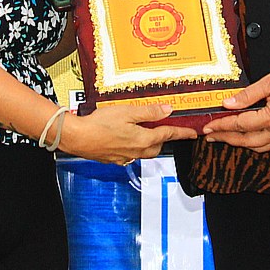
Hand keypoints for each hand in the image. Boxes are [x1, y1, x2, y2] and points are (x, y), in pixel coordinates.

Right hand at [59, 101, 197, 164]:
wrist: (77, 137)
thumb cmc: (99, 124)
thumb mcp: (128, 112)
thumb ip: (149, 112)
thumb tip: (167, 110)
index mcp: (143, 139)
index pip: (168, 135)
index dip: (182, 133)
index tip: (192, 134)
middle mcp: (136, 151)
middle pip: (157, 146)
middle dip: (164, 138)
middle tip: (166, 129)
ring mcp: (124, 157)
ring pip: (144, 152)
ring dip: (149, 144)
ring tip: (145, 132)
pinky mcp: (114, 159)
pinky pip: (130, 155)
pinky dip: (134, 148)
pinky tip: (126, 140)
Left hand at [203, 62, 269, 153]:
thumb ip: (248, 95)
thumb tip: (229, 103)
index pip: (241, 124)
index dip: (222, 125)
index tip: (209, 126)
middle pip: (246, 140)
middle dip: (226, 138)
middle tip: (210, 135)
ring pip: (257, 146)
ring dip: (239, 143)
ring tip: (224, 137)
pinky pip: (268, 144)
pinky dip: (253, 142)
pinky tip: (245, 137)